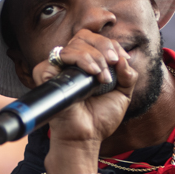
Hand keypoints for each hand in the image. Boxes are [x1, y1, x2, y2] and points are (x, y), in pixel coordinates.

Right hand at [36, 30, 137, 173]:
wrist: (87, 137)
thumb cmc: (100, 119)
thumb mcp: (123, 94)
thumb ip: (128, 75)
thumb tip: (124, 59)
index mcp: (87, 64)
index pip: (95, 40)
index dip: (111, 45)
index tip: (122, 61)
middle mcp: (72, 64)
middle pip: (83, 36)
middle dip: (103, 46)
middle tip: (113, 63)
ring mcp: (59, 70)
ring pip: (72, 45)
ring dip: (93, 56)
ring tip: (103, 77)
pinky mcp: (47, 77)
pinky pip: (55, 58)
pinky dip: (77, 60)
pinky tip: (90, 74)